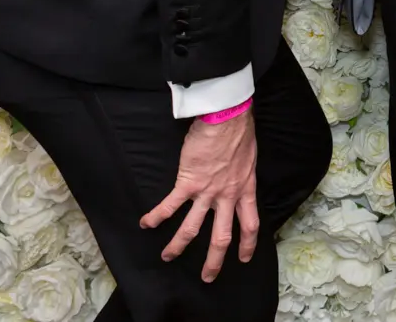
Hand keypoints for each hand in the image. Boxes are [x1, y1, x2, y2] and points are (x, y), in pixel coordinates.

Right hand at [139, 111, 258, 283]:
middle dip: (214, 260)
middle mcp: (227, 196)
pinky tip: (146, 223)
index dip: (247, 243)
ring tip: (167, 256)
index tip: (243, 258)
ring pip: (192, 227)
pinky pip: (170, 204)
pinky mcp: (188, 182)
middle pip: (221, 236)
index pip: (249, 224)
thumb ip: (242, 175)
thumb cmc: (239, 132)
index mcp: (245, 190)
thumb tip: (237, 178)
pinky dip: (157, 216)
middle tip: (207, 276)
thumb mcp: (249, 159)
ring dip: (178, 244)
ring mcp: (206, 191)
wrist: (227, 118)